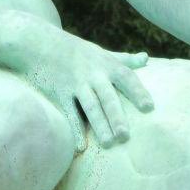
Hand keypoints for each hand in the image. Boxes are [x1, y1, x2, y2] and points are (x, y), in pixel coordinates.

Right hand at [18, 27, 153, 150]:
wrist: (40, 43)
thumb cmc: (76, 51)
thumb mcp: (101, 52)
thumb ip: (124, 59)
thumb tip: (146, 58)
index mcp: (106, 65)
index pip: (126, 78)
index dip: (138, 92)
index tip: (149, 107)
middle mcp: (93, 74)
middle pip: (107, 97)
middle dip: (116, 115)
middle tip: (126, 136)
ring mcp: (75, 84)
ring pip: (89, 106)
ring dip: (99, 125)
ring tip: (109, 144)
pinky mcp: (59, 92)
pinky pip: (68, 113)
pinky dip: (75, 129)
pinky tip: (81, 147)